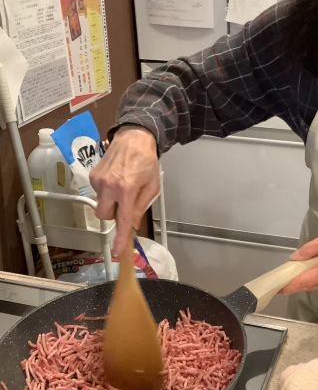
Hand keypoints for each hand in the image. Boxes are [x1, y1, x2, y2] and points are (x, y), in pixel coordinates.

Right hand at [89, 125, 159, 254]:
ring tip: (122, 186)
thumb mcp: (152, 186)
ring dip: (111, 201)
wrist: (133, 138)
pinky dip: (107, 191)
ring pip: (101, 204)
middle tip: (124, 205)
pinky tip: (116, 179)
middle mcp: (109, 186)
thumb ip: (141, 206)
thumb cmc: (146, 161)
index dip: (120, 237)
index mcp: (126, 189)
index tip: (117, 251)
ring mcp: (98, 180)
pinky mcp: (92, 175)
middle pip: (104, 215)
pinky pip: (98, 192)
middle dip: (113, 215)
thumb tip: (133, 223)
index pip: (122, 219)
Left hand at [280, 231, 317, 294]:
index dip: (288, 286)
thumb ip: (312, 247)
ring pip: (312, 284)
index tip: (276, 288)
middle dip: (292, 284)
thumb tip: (296, 257)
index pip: (303, 281)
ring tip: (289, 273)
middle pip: (306, 286)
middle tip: (279, 278)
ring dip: (301, 280)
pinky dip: (310, 278)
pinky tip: (305, 269)